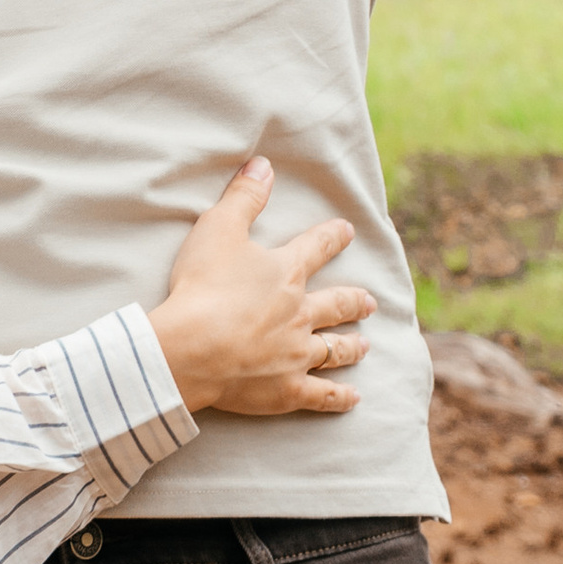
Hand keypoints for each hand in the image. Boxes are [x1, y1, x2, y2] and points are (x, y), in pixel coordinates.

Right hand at [148, 158, 371, 418]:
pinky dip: (339, 397)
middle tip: (369, 301)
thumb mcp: (218, 228)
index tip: (347, 231)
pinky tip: (354, 399)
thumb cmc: (203, 286)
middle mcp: (300, 313)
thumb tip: (264, 164)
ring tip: (364, 345)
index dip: (332, 237)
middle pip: (334, 305)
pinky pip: (321, 395)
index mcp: (285, 273)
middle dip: (353, 301)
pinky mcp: (286, 389)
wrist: (193, 348)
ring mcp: (296, 354)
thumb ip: (244, 197)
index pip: (316, 248)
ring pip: (333, 349)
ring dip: (351, 346)